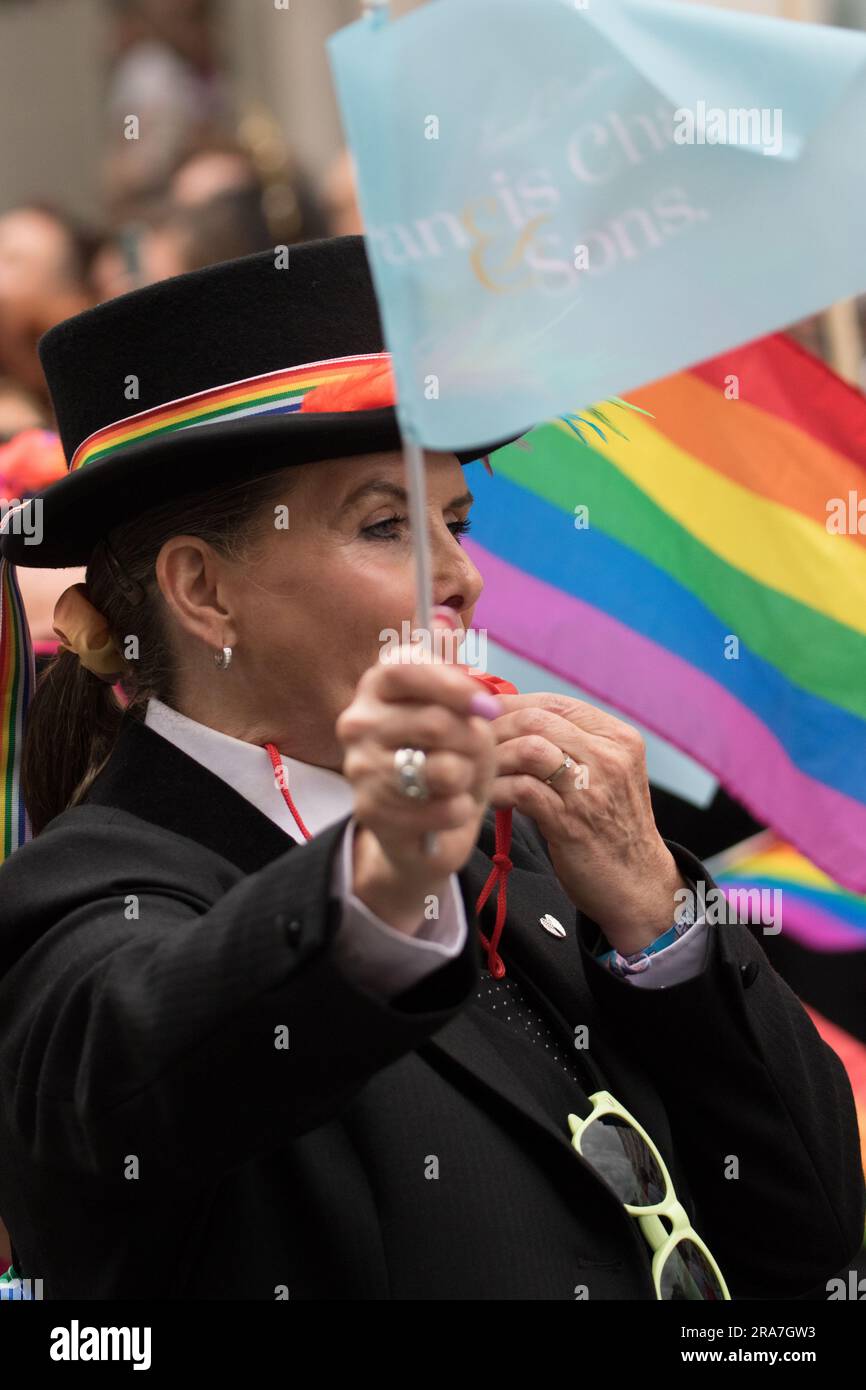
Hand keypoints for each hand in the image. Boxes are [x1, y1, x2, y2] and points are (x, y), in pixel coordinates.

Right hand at [336, 614, 498, 932]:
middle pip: (432, 721)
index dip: (451, 685)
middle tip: (477, 754)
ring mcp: (359, 767)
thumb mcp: (460, 713)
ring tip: (460, 781)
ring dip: (468, 778)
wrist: (427, 826)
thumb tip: (444, 617)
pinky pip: (443, 807)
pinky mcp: (370, 811)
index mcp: (377, 686)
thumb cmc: (448, 757)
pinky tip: (448, 810)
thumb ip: (454, 673)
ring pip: (442, 768)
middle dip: (472, 741)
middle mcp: (357, 721)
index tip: (485, 707)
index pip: (404, 668)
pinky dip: (460, 811)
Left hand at [486, 692, 686, 953]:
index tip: (482, 719)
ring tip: (473, 770)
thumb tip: (512, 719)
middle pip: (537, 719)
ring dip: (492, 758)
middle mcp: (610, 756)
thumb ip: (570, 746)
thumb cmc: (610, 827)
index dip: (511, 706)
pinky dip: (496, 789)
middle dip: (494, 729)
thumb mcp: (604, 775)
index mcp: (617, 737)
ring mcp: (592, 789)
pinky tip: (483, 797)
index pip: (554, 703)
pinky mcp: (572, 822)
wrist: (638, 884)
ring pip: (528, 749)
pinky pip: (521, 789)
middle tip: (468, 745)